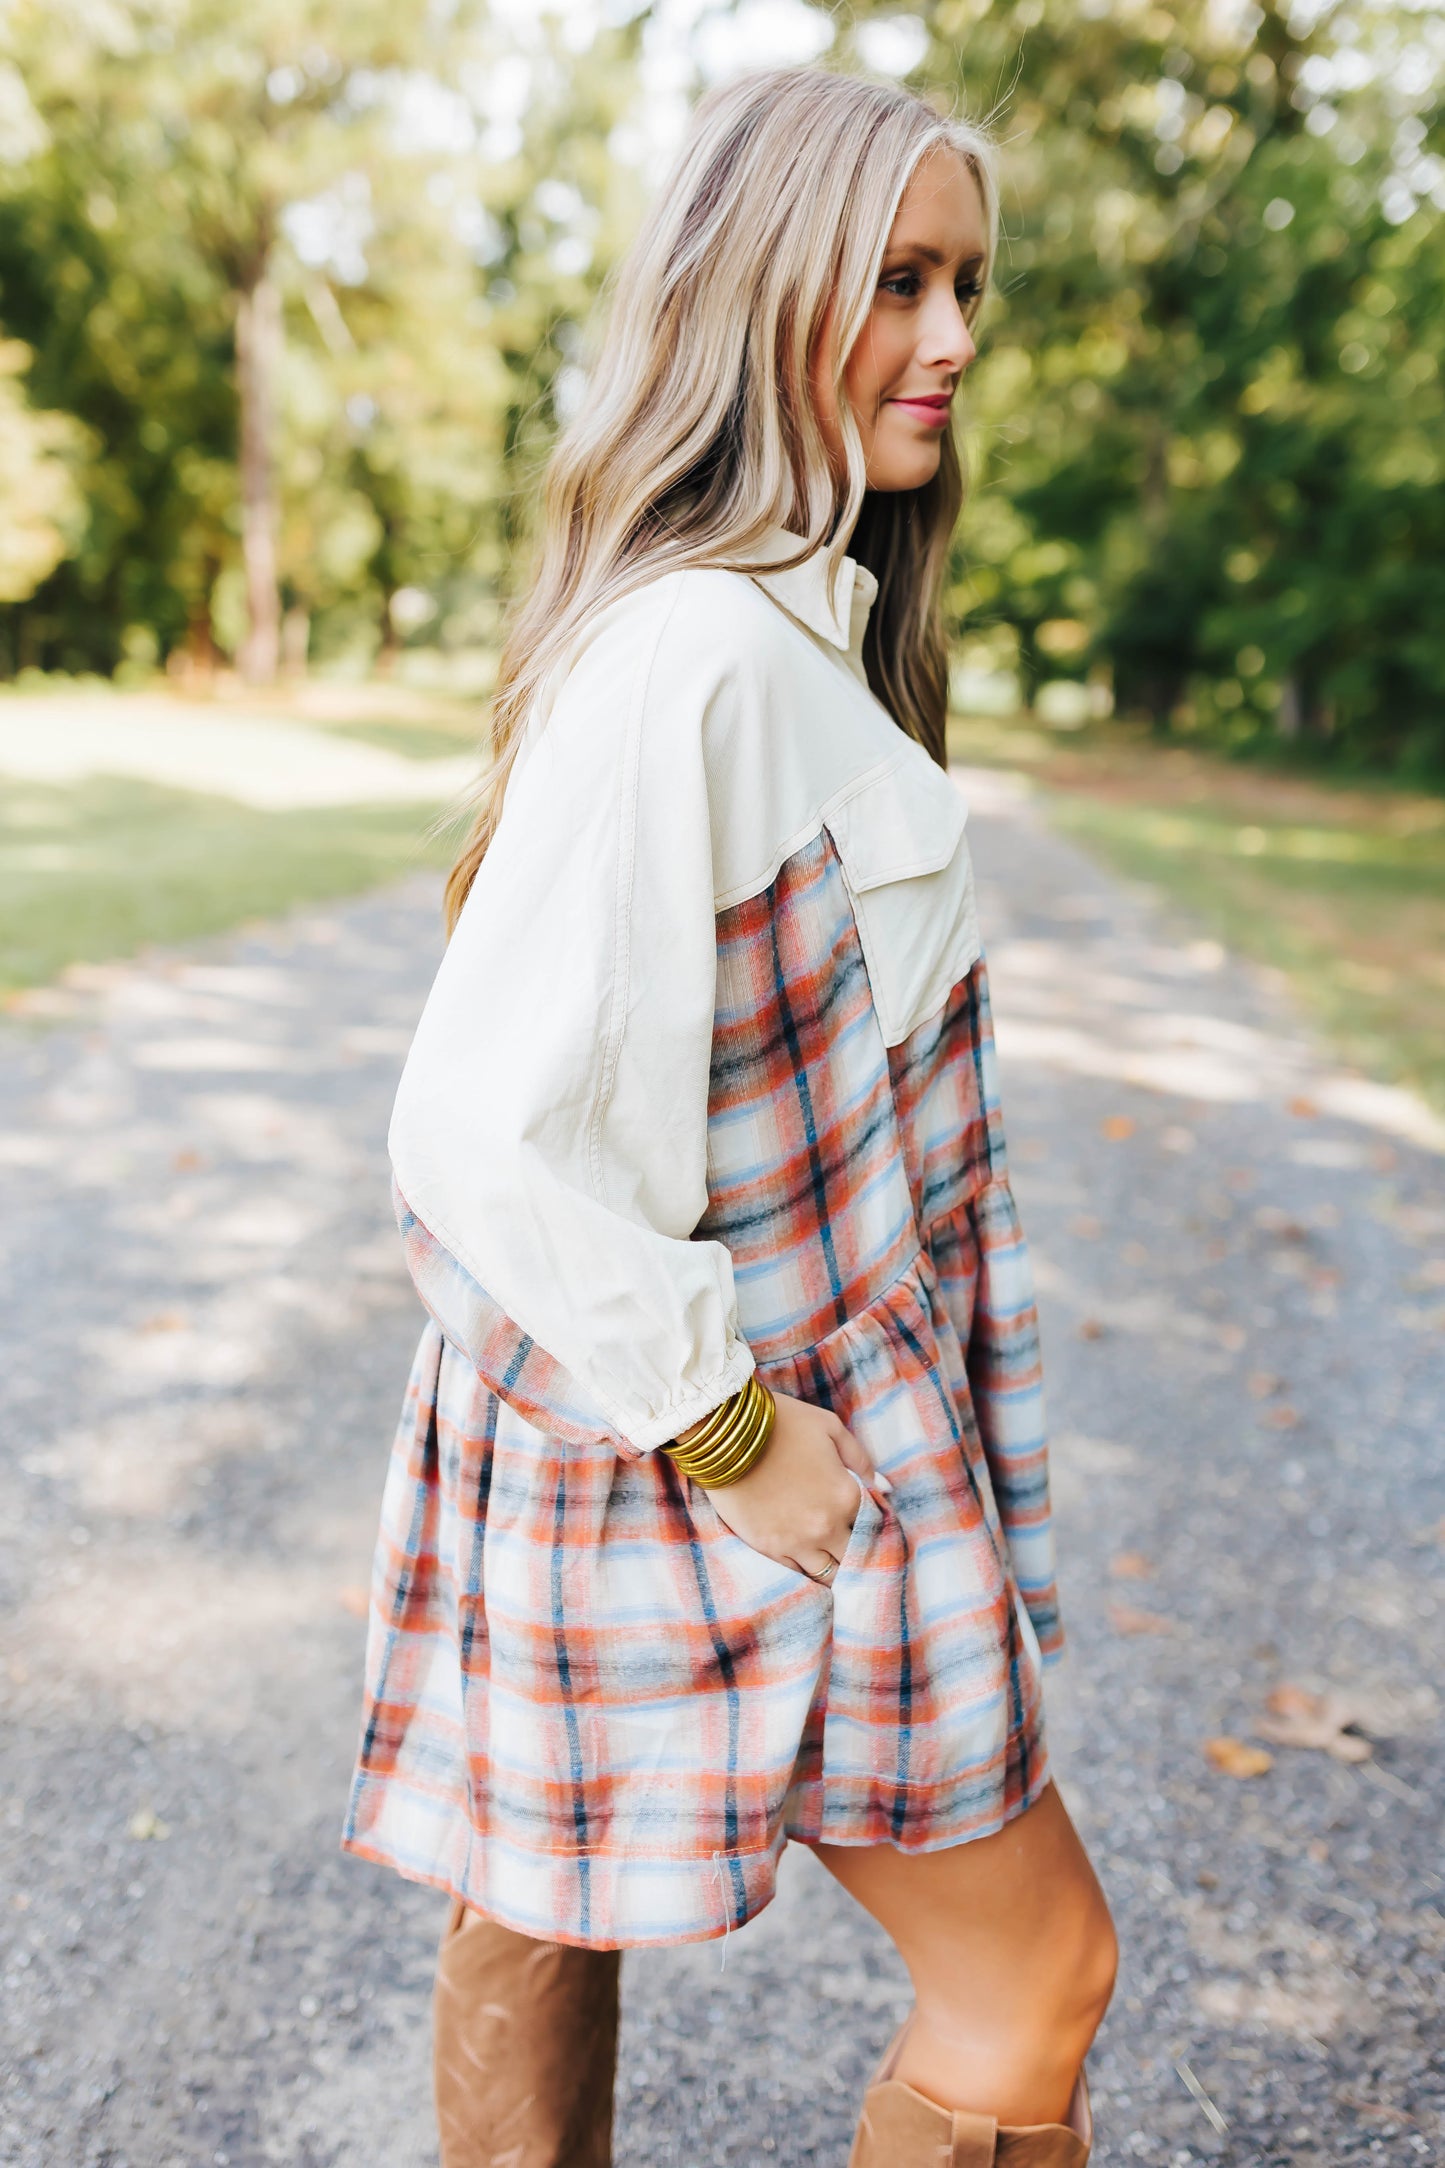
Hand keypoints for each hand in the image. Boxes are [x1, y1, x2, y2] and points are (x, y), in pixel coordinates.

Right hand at [698, 1390, 876, 1582]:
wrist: (724, 1434)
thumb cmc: (780, 1423)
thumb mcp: (829, 1427)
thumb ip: (860, 1458)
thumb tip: (883, 1487)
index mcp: (845, 1495)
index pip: (875, 1523)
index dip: (874, 1522)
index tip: (868, 1520)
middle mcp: (826, 1526)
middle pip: (856, 1555)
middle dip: (859, 1551)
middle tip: (854, 1544)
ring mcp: (796, 1542)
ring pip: (829, 1573)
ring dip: (835, 1566)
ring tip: (834, 1559)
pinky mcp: (768, 1548)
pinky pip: (797, 1573)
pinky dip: (806, 1569)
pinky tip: (808, 1561)